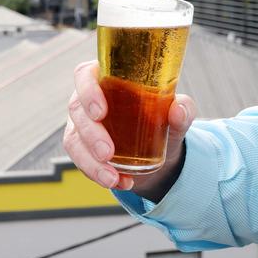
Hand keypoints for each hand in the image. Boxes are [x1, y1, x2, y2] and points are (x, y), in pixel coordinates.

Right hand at [63, 60, 196, 201]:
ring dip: (90, 162)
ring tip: (112, 178)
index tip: (101, 112)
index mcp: (108, 77)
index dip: (88, 91)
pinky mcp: (81, 146)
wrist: (158, 150)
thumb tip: (177, 110)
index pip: (85, 75)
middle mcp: (89, 97)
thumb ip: (183, 109)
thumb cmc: (163, 119)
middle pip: (76, 108)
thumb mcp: (178, 114)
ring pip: (73, 139)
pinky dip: (97, 174)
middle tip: (108, 153)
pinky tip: (120, 182)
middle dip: (90, 134)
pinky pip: (80, 160)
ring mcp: (82, 123)